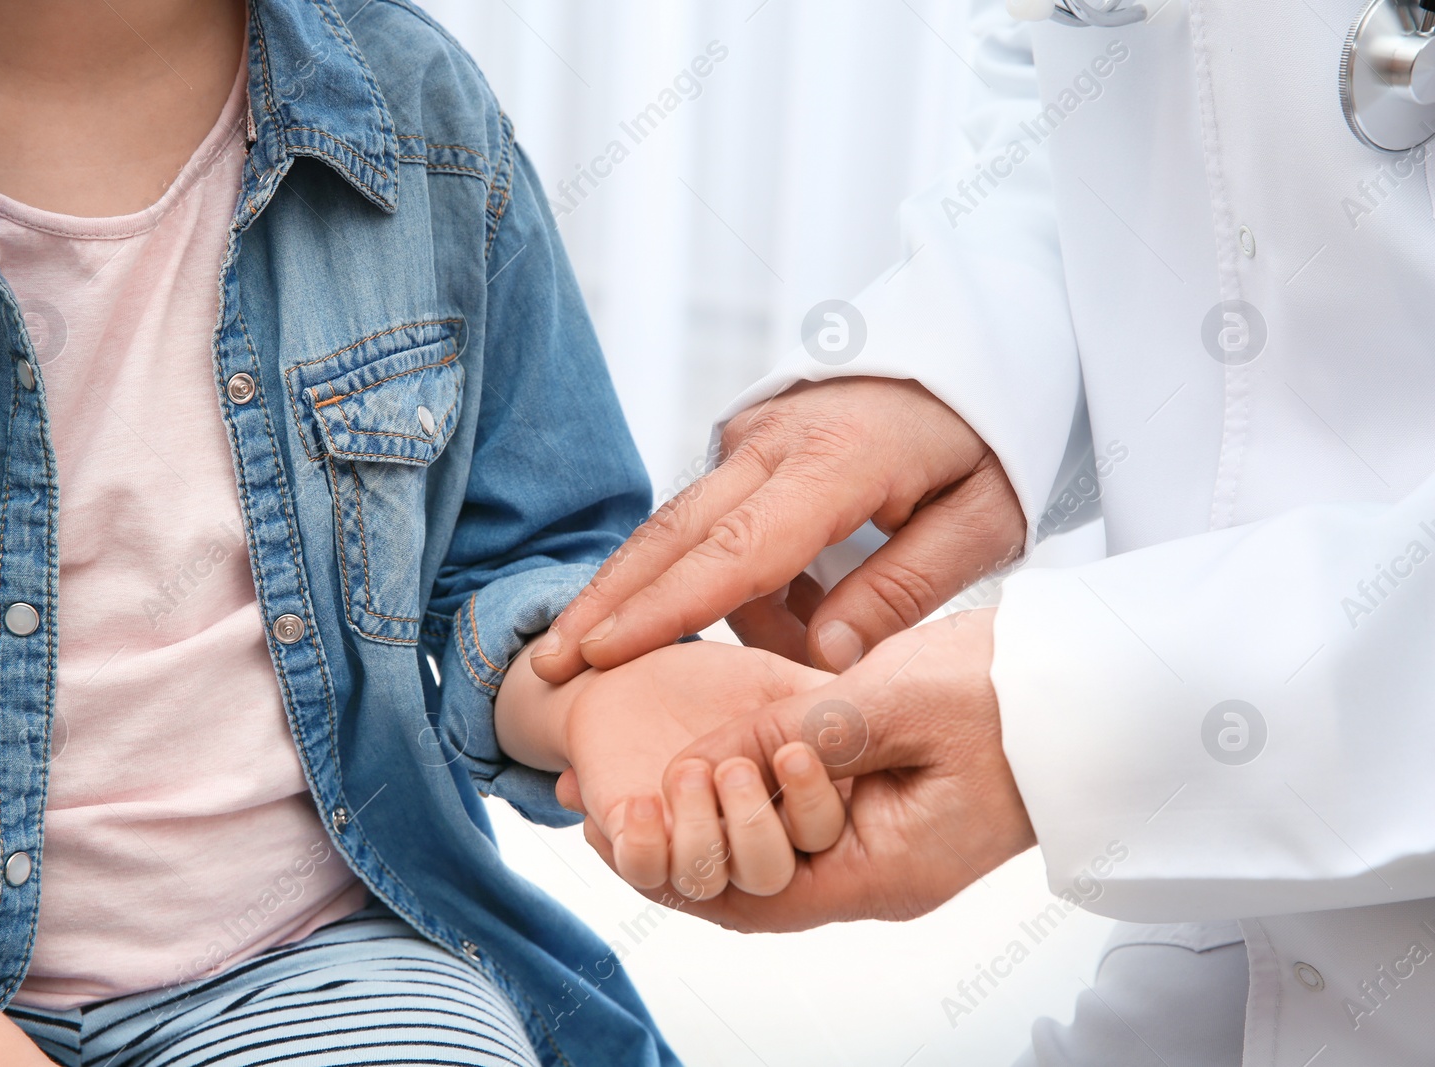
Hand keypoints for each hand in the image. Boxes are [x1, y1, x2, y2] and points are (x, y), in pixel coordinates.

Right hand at [529, 378, 1024, 680]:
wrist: (974, 350)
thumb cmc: (991, 443)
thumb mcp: (983, 524)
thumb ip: (901, 591)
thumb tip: (822, 658)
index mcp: (838, 460)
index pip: (736, 549)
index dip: (665, 610)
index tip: (600, 654)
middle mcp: (776, 440)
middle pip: (674, 533)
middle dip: (608, 603)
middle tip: (548, 664)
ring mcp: (754, 433)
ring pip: (684, 529)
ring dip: (674, 601)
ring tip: (737, 661)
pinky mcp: (749, 439)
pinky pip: (714, 520)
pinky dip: (716, 577)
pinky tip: (770, 618)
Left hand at [578, 611, 1034, 931]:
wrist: (1089, 683)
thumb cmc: (1017, 695)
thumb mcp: (902, 702)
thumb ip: (805, 730)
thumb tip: (713, 758)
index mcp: (890, 867)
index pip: (763, 896)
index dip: (684, 864)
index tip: (625, 820)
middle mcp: (880, 868)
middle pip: (756, 889)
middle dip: (676, 854)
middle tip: (604, 816)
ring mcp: (882, 839)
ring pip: (769, 856)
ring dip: (699, 829)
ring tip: (624, 799)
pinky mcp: (881, 802)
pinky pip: (794, 820)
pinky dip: (739, 798)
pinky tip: (697, 765)